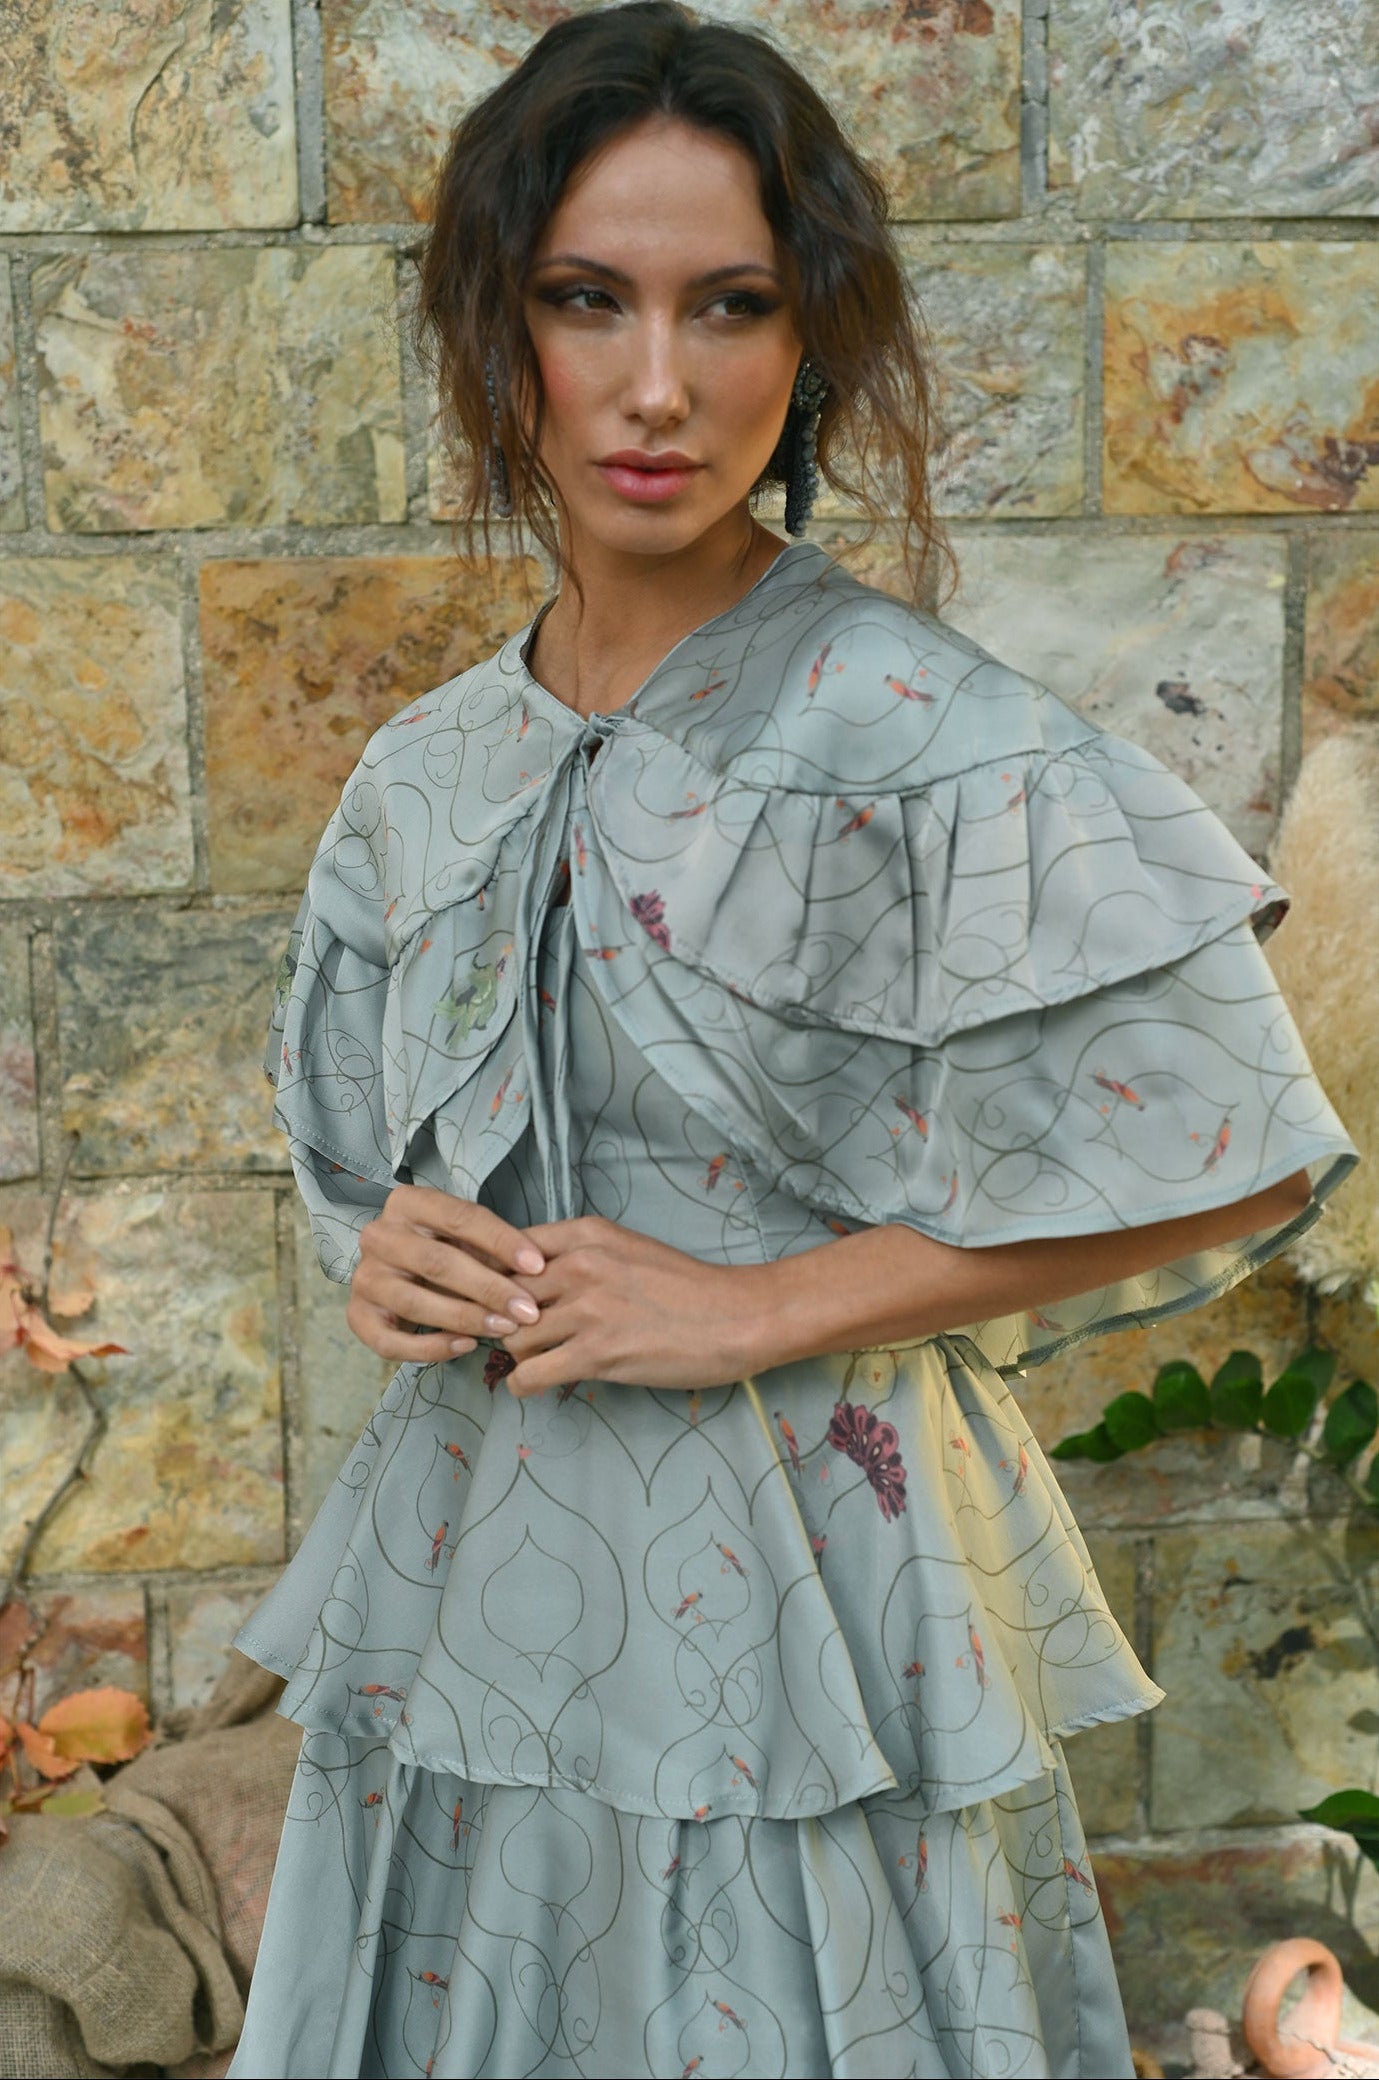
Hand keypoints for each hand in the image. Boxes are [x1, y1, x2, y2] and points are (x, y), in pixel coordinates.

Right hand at [346, 1184, 546, 1363]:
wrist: (396, 1270)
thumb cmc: (444, 1248)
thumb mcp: (467, 1237)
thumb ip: (494, 1248)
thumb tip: (537, 1270)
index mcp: (407, 1203)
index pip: (460, 1217)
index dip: (501, 1241)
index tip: (538, 1265)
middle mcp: (378, 1236)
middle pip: (438, 1262)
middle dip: (489, 1288)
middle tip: (528, 1310)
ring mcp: (365, 1277)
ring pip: (415, 1303)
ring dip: (466, 1319)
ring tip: (505, 1329)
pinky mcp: (358, 1316)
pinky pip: (392, 1342)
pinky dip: (431, 1348)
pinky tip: (466, 1345)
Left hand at [494, 1215, 758, 1397]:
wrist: (736, 1317)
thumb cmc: (688, 1286)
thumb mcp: (629, 1250)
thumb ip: (581, 1257)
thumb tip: (534, 1281)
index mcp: (587, 1235)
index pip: (509, 1249)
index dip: (497, 1277)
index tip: (501, 1298)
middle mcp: (580, 1265)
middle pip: (504, 1294)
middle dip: (504, 1319)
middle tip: (519, 1337)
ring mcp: (587, 1310)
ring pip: (513, 1337)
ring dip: (518, 1355)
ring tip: (534, 1362)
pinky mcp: (596, 1354)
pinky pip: (530, 1374)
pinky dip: (523, 1385)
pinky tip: (534, 1386)